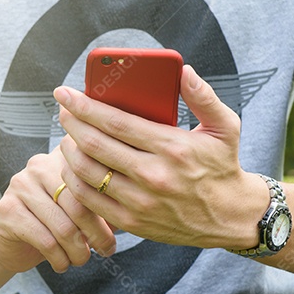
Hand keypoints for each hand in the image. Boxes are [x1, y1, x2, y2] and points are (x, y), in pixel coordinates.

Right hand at [0, 147, 116, 273]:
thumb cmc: (56, 223)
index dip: (111, 205)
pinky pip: (44, 239)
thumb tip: (135, 212)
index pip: (95, 177)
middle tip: (107, 251)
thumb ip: (106, 204)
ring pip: (62, 225)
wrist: (11, 243)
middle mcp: (39, 165)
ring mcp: (20, 185)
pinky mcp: (7, 210)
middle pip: (80, 202)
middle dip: (97, 233)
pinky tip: (62, 265)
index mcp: (63, 157)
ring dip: (78, 251)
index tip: (124, 226)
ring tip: (82, 260)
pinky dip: (59, 258)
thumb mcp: (84, 211)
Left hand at [53, 65, 266, 248]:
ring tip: (67, 136)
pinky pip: (90, 200)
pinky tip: (74, 166)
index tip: (66, 93)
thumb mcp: (225, 127)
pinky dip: (75, 180)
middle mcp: (153, 175)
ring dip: (70, 151)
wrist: (230, 217)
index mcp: (172, 147)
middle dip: (71, 123)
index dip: (85, 106)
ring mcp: (140, 201)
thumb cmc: (223, 166)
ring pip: (87, 173)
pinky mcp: (132, 222)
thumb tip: (184, 71)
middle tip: (62, 109)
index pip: (116, 122)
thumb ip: (204, 97)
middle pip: (95, 144)